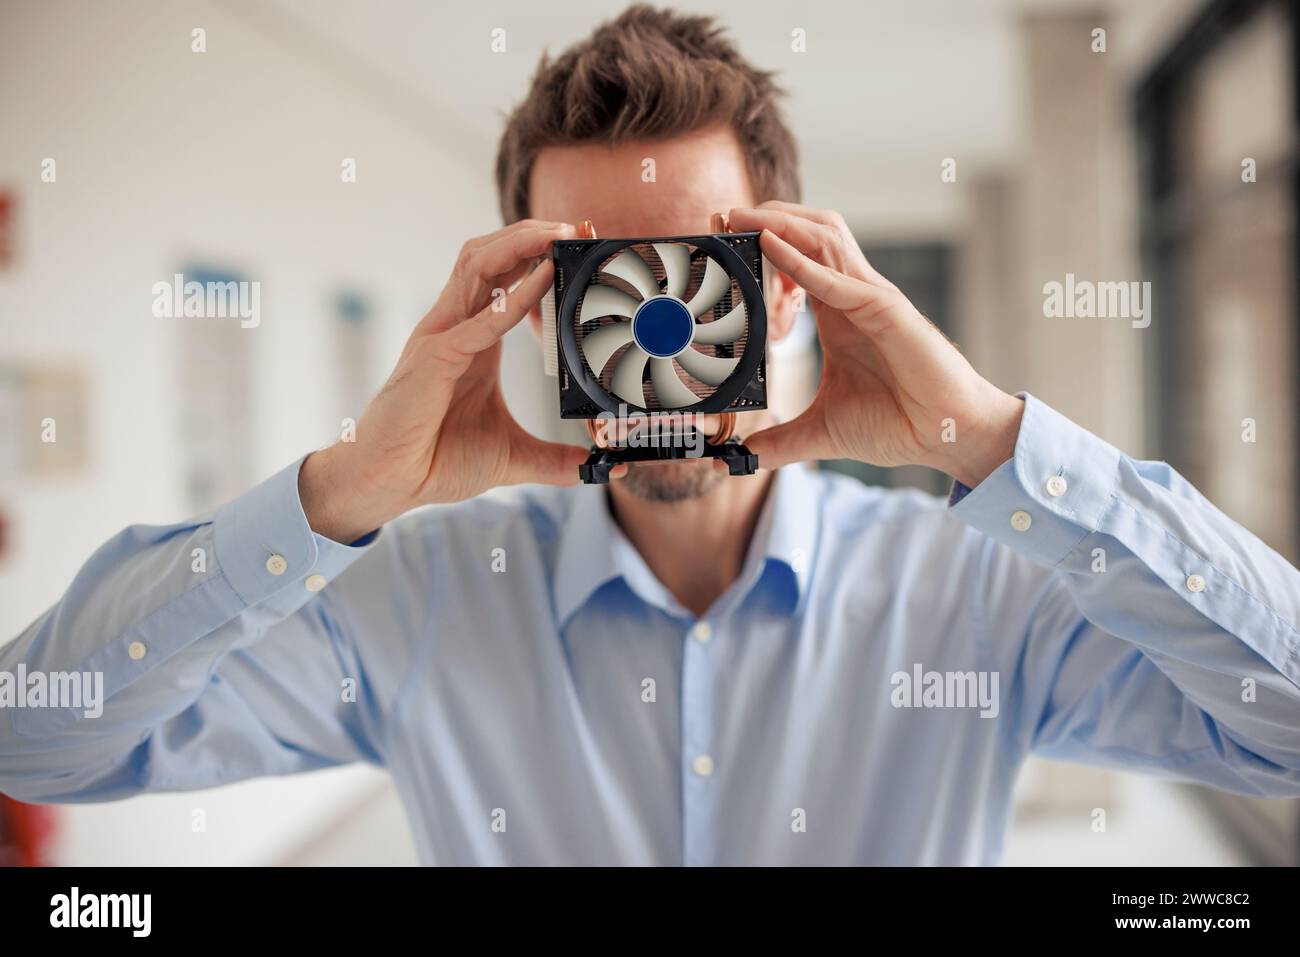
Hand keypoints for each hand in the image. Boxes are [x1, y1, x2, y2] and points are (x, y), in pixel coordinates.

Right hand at [300, 220, 587, 542]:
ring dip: (521, 243)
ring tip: (561, 234)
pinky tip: (545, 278)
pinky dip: (515, 296)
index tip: (579, 247)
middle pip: (490, 255)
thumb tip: (604, 469)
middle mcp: (455, 326)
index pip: (504, 276)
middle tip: (577, 228)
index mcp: (474, 339)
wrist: (391, 484)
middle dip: (532, 233)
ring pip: (477, 265)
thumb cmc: (438, 460)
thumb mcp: (513, 456)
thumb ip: (556, 460)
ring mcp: (441, 336)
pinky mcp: (434, 359)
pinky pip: (479, 319)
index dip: (538, 254)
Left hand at [726, 202, 1023, 487]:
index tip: (719, 241)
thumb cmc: (898, 423)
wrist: (945, 434)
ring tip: (737, 215)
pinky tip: (769, 245)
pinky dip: (801, 261)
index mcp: (836, 312)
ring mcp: (870, 297)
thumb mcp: (823, 432)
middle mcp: (851, 295)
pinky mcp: (886, 311)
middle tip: (718, 215)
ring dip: (779, 222)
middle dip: (764, 217)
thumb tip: (742, 458)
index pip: (794, 260)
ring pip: (823, 238)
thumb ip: (781, 442)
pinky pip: (838, 278)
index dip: (759, 243)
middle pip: (807, 232)